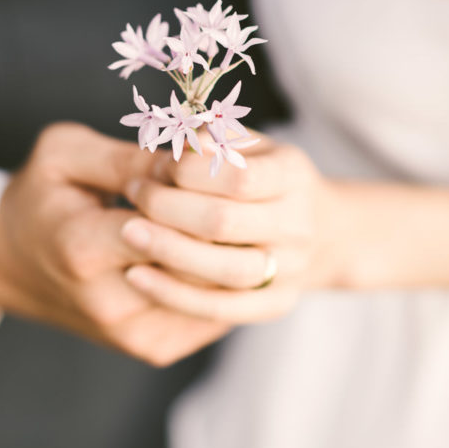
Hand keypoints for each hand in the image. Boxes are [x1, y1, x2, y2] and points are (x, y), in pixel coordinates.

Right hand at [0, 123, 227, 364]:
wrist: (7, 264)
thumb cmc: (39, 199)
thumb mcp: (66, 154)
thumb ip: (129, 157)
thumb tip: (194, 158)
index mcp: (82, 247)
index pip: (171, 223)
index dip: (198, 189)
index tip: (204, 163)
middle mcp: (109, 302)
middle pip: (203, 263)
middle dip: (227, 222)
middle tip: (237, 190)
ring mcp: (133, 333)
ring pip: (216, 293)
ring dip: (232, 254)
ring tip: (232, 217)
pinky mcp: (153, 348)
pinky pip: (212, 315)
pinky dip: (223, 282)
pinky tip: (218, 251)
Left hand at [120, 134, 341, 323]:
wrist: (321, 231)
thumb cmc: (265, 177)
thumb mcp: (249, 146)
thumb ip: (215, 139)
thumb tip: (181, 142)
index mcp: (293, 176)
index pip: (238, 177)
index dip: (187, 171)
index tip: (154, 166)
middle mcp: (297, 225)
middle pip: (224, 222)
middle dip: (166, 207)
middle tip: (132, 192)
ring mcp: (291, 270)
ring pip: (223, 270)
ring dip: (166, 250)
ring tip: (127, 232)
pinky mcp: (274, 305)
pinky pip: (220, 308)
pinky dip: (174, 294)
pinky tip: (135, 276)